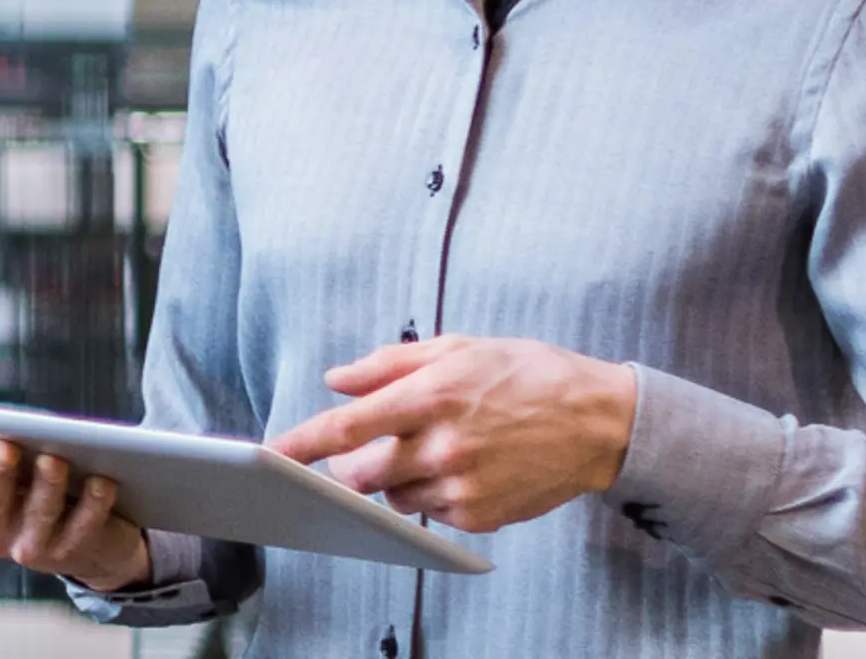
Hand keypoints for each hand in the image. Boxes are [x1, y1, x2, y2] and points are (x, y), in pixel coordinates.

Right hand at [0, 427, 150, 592]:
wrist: (91, 541)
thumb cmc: (41, 487)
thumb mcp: (19, 469)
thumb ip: (8, 448)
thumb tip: (10, 421)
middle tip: (2, 446)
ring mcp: (30, 546)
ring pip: (38, 514)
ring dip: (45, 486)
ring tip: (54, 460)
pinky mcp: (70, 552)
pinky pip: (83, 526)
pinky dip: (94, 502)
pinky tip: (102, 481)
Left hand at [269, 335, 636, 533]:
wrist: (595, 420)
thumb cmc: (528, 373)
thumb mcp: (461, 347)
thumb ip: (392, 362)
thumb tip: (337, 378)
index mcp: (433, 394)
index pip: (349, 425)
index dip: (303, 442)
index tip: (270, 454)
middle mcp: (442, 444)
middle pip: (360, 473)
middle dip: (353, 463)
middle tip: (378, 443)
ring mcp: (460, 486)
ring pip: (392, 496)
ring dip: (396, 477)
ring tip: (438, 445)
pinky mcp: (477, 516)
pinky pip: (429, 513)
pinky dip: (432, 493)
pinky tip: (465, 466)